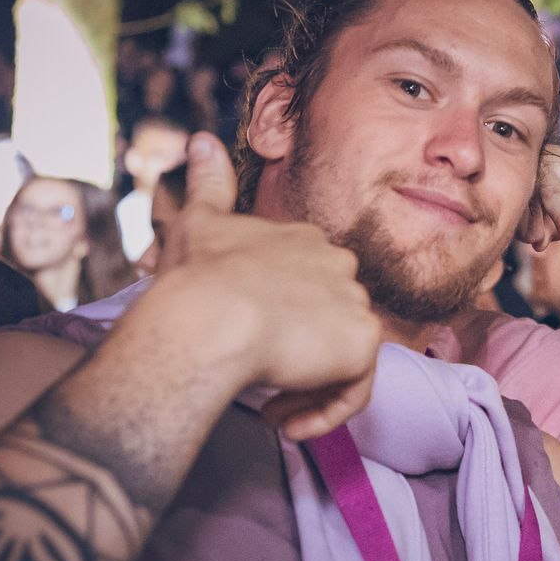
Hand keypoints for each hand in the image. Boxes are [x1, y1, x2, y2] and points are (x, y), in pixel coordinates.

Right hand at [149, 133, 379, 440]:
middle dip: (296, 354)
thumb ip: (208, 182)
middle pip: (328, 322)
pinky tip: (287, 422)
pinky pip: (354, 391)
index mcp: (305, 239)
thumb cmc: (195, 276)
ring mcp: (355, 303)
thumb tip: (202, 138)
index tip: (248, 342)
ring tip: (272, 407)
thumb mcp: (198, 220)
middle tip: (258, 375)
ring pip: (342, 358)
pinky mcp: (364, 343)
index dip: (280, 321)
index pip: (308, 287)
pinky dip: (324, 413)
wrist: (209, 316)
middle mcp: (340, 264)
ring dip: (307, 387)